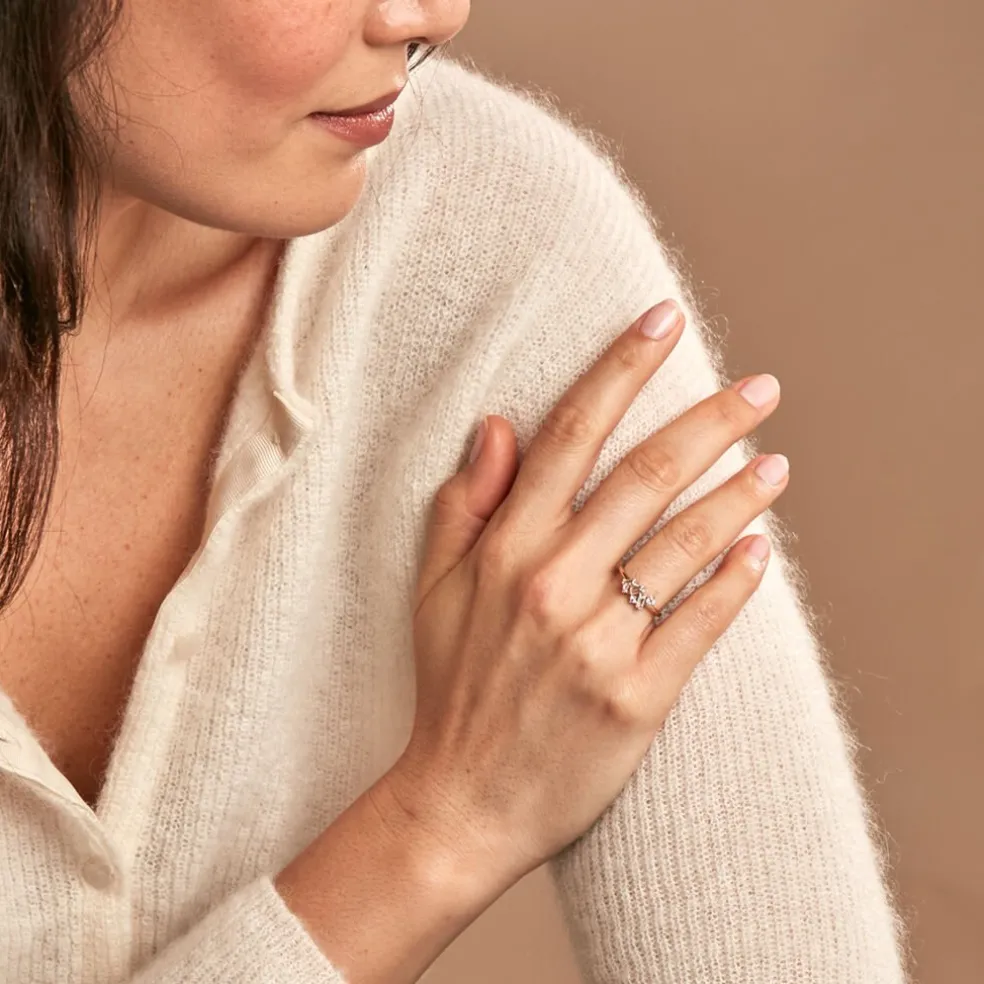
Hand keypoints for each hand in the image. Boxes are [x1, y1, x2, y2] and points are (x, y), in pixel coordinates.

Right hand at [382, 298, 788, 885]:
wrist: (464, 802)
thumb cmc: (451, 689)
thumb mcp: (434, 590)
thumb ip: (464, 504)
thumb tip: (498, 425)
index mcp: (505, 550)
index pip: (572, 434)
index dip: (622, 368)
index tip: (664, 322)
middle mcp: (554, 585)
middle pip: (646, 477)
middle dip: (710, 421)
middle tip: (760, 390)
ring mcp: (598, 643)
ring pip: (684, 545)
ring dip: (738, 495)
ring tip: (776, 464)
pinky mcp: (637, 697)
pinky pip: (701, 624)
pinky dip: (736, 582)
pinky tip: (761, 550)